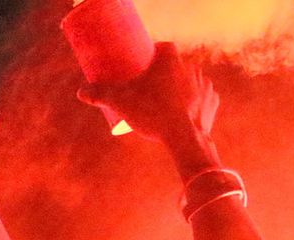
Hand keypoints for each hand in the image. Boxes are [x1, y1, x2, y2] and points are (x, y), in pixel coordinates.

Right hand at [77, 43, 219, 149]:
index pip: (163, 47)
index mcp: (170, 61)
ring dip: (178, 87)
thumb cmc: (153, 114)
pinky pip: (201, 96)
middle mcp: (191, 68)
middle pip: (175, 65)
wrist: (184, 138)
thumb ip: (101, 95)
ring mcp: (204, 84)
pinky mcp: (212, 101)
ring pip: (188, 81)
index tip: (143, 64)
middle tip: (148, 87)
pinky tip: (183, 109)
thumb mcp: (121, 104)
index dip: (153, 53)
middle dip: (163, 74)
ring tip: (164, 101)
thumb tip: (80, 92)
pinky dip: (192, 102)